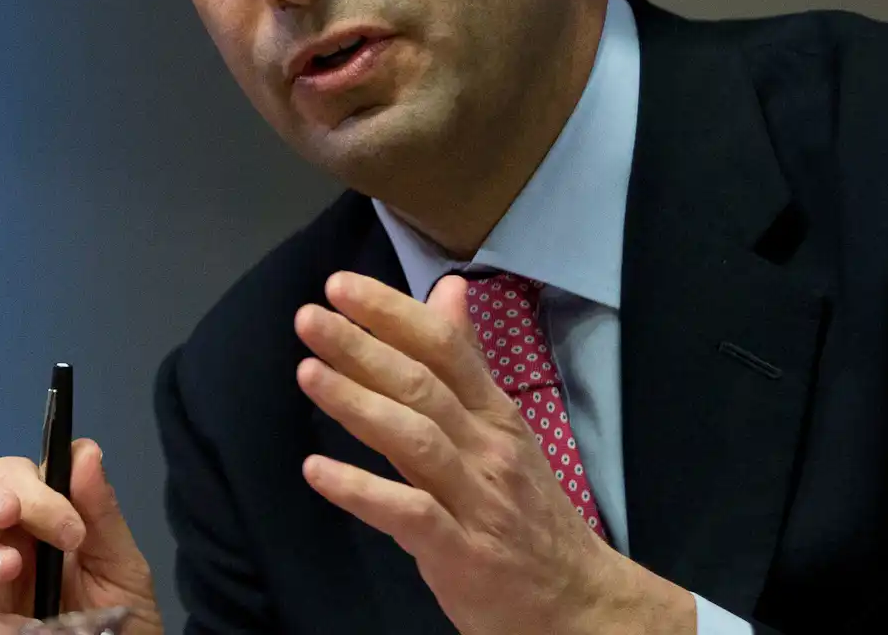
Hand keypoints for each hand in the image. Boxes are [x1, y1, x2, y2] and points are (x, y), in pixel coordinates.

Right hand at [0, 439, 163, 634]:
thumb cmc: (121, 619)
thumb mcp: (120, 566)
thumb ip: (101, 513)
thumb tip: (85, 450)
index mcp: (29, 522)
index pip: (5, 476)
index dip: (29, 486)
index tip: (70, 527)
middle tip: (9, 514)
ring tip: (10, 569)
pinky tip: (12, 627)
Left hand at [295, 272, 693, 634]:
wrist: (580, 603)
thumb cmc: (527, 511)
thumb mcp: (503, 429)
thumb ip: (466, 362)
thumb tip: (447, 290)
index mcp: (496, 415)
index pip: (446, 349)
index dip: (392, 313)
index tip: (340, 286)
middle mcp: (488, 449)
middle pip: (423, 386)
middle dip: (363, 347)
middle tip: (309, 317)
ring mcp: (477, 501)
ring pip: (415, 440)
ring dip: (358, 404)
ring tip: (307, 373)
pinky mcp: (462, 554)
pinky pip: (409, 514)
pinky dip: (361, 490)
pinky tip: (316, 471)